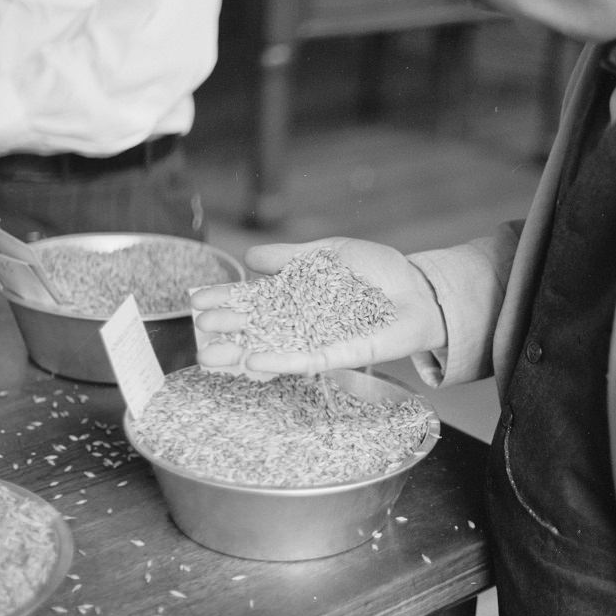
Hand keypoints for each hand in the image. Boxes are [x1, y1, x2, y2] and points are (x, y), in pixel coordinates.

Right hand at [191, 238, 446, 375]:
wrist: (420, 288)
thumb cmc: (378, 271)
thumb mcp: (329, 253)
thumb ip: (292, 257)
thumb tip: (250, 258)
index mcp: (300, 297)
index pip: (255, 300)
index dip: (227, 300)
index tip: (196, 300)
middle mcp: (306, 324)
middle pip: (259, 329)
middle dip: (228, 330)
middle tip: (199, 329)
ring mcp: (322, 341)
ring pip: (275, 350)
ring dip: (243, 353)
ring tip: (211, 356)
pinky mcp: (344, 354)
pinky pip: (309, 360)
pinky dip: (282, 361)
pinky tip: (255, 362)